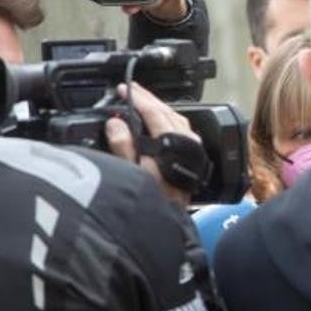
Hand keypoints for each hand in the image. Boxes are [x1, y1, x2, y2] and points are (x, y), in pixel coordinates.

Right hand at [105, 83, 200, 206]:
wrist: (173, 221)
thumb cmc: (154, 200)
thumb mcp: (131, 173)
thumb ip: (123, 146)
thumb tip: (116, 124)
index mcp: (172, 143)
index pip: (154, 112)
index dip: (138, 99)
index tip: (125, 89)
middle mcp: (187, 143)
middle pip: (168, 112)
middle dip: (149, 99)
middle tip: (133, 89)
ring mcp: (193, 150)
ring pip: (177, 120)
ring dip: (160, 109)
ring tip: (144, 102)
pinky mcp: (194, 159)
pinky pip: (183, 130)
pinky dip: (169, 121)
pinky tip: (162, 123)